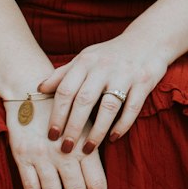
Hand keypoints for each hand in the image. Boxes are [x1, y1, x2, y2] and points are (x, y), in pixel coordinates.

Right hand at [5, 99, 107, 188]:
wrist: (30, 89)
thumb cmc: (66, 107)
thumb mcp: (86, 122)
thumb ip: (95, 147)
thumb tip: (105, 180)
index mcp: (84, 145)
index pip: (96, 184)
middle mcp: (63, 153)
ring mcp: (41, 156)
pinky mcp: (22, 157)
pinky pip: (31, 187)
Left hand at [37, 33, 168, 153]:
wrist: (148, 40)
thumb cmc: (110, 55)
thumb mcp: (85, 58)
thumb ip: (63, 74)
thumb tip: (39, 89)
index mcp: (86, 61)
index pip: (66, 90)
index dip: (57, 114)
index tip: (51, 135)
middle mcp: (103, 67)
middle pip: (84, 100)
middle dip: (73, 127)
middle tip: (66, 148)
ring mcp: (125, 74)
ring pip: (108, 107)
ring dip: (97, 131)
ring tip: (87, 149)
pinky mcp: (144, 81)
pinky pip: (132, 108)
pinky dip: (122, 125)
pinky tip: (113, 138)